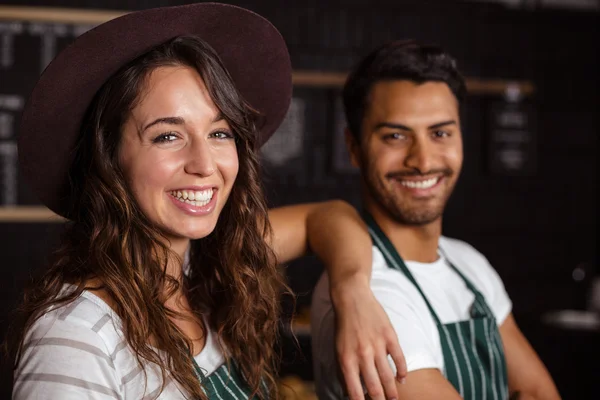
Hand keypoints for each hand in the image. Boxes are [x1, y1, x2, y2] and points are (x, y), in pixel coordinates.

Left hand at [331, 275, 406, 399]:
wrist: (352, 298)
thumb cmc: (343, 325)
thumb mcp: (338, 348)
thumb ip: (344, 370)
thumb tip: (349, 391)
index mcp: (346, 360)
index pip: (355, 391)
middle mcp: (362, 355)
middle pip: (374, 388)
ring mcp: (377, 345)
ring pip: (388, 376)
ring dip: (393, 392)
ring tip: (395, 399)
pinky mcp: (389, 336)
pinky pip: (399, 358)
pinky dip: (402, 371)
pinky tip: (402, 379)